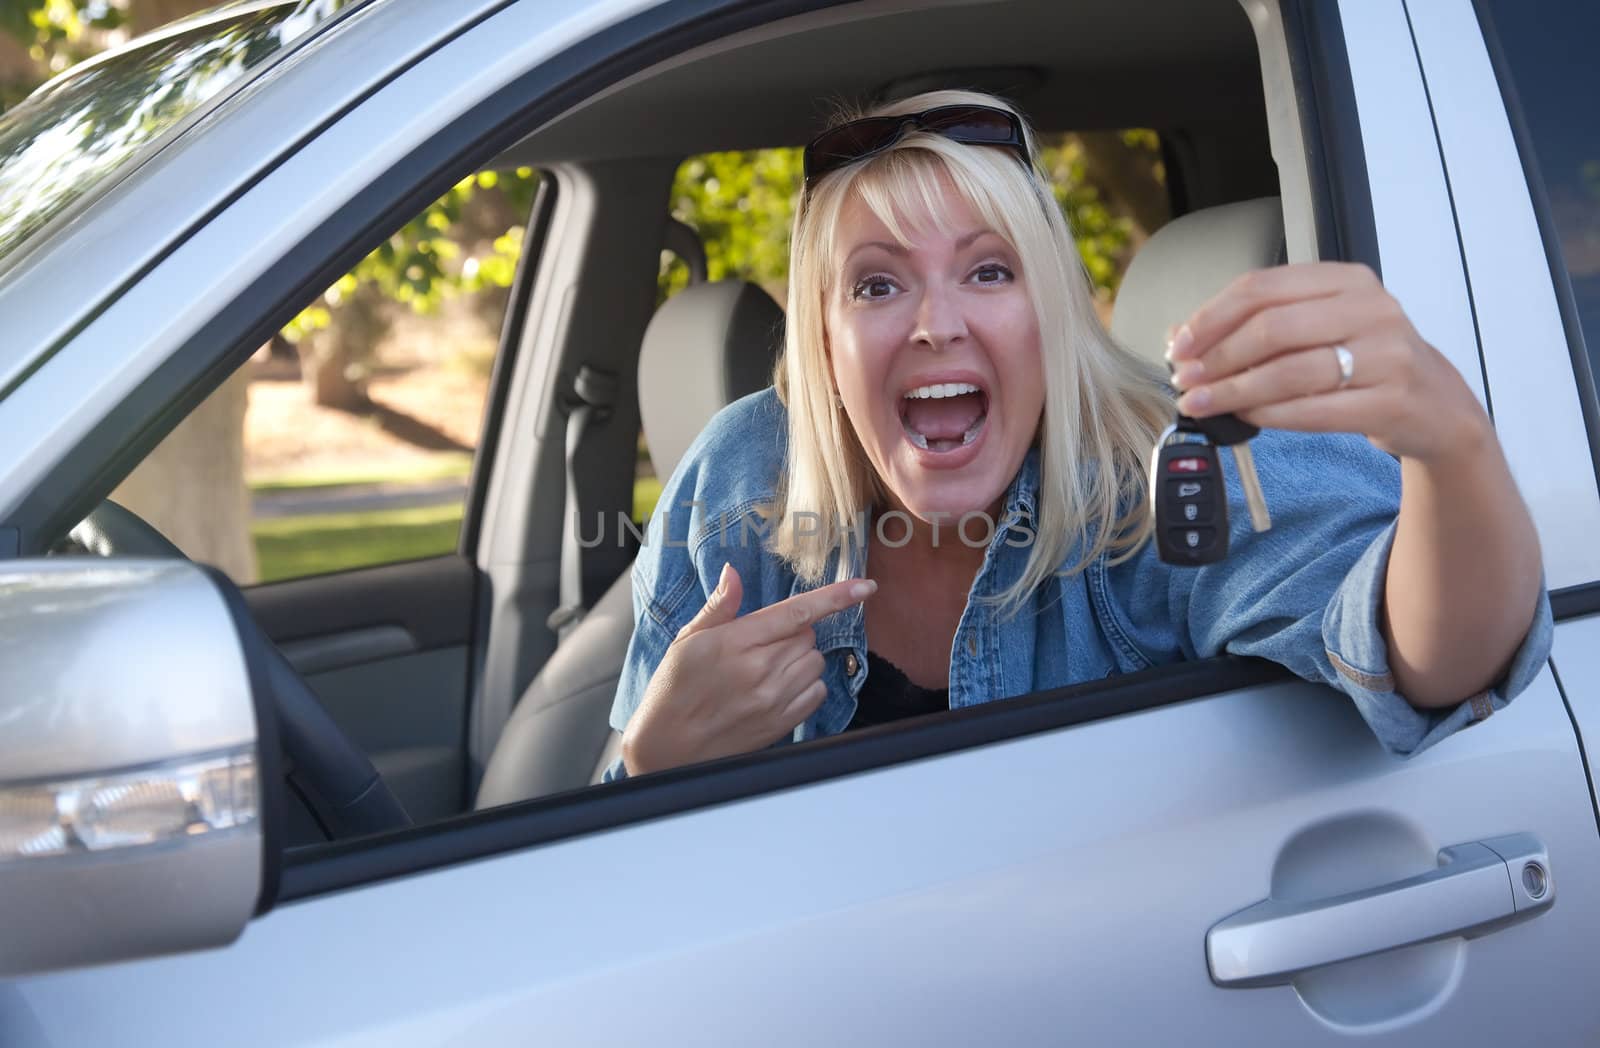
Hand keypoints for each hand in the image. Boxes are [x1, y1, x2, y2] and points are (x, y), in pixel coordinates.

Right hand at [621, 564, 875, 774]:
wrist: (668, 748)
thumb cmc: (673, 690)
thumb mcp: (687, 641)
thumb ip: (719, 607)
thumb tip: (733, 572)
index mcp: (736, 642)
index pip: (797, 612)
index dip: (835, 597)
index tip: (865, 587)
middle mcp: (760, 670)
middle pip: (808, 635)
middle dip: (791, 633)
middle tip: (759, 646)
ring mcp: (774, 699)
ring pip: (815, 661)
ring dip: (800, 658)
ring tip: (765, 669)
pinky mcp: (782, 723)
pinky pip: (818, 692)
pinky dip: (806, 685)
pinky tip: (777, 688)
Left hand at [1166, 262, 1489, 462]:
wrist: (1436, 405)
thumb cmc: (1369, 361)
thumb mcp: (1322, 326)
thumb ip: (1261, 324)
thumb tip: (1183, 335)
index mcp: (1348, 280)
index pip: (1263, 287)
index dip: (1211, 317)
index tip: (1179, 344)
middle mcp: (1371, 310)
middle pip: (1272, 327)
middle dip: (1217, 357)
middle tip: (1185, 380)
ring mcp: (1387, 355)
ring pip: (1289, 372)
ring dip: (1233, 391)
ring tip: (1200, 404)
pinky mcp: (1391, 401)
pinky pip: (1313, 410)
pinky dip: (1268, 414)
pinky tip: (1242, 417)